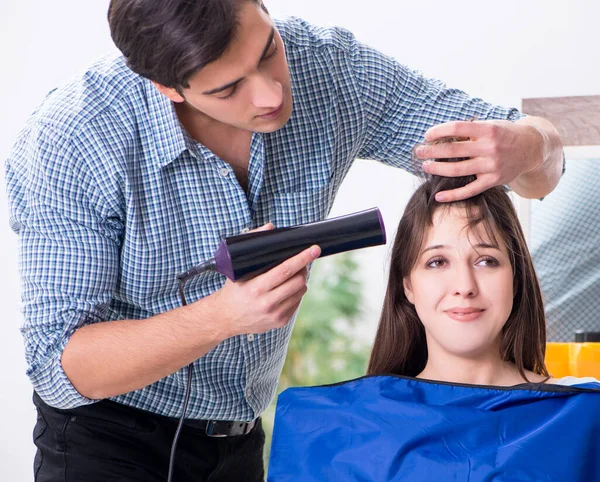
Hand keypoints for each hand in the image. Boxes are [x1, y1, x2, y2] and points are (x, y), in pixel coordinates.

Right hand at [208, 223, 320, 337]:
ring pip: (301, 291)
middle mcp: (266, 303)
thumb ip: (253, 244)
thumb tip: (270, 227)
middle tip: (302, 261)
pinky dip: (296, 292)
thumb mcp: (237, 267)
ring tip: (293, 274)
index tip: (314, 249)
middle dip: (303, 268)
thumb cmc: (233, 289)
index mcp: (256, 288)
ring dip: (301, 280)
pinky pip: (298, 302)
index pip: (286, 270)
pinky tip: (287, 288)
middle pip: (298, 281)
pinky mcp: (280, 322)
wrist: (225, 318)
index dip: (302, 258)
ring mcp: (274, 314)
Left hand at [414, 120, 543, 201]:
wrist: (532, 149)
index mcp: (488, 130)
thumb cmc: (505, 134)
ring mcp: (491, 166)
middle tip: (419, 151)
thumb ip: (470, 131)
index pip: (457, 128)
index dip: (439, 131)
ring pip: (458, 170)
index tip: (427, 135)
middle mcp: (490, 148)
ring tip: (425, 166)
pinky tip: (438, 196)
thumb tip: (442, 136)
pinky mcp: (493, 181)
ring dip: (437, 169)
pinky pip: (469, 190)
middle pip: (454, 150)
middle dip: (432, 151)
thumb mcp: (491, 125)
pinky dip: (452, 195)